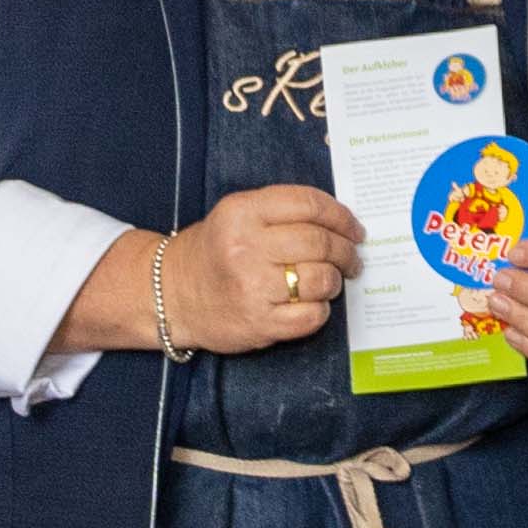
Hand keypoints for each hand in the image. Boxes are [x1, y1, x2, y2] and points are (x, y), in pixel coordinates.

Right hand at [165, 185, 365, 355]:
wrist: (172, 294)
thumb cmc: (215, 252)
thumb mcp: (237, 215)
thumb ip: (282, 211)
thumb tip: (341, 222)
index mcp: (242, 212)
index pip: (309, 204)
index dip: (341, 216)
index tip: (355, 229)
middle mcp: (245, 247)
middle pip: (320, 242)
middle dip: (346, 251)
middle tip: (353, 258)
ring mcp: (251, 287)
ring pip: (321, 279)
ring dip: (335, 281)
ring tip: (330, 281)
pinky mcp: (259, 323)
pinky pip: (311, 316)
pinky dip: (321, 310)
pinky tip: (312, 304)